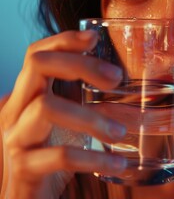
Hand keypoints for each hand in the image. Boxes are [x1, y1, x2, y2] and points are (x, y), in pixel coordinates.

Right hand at [0, 31, 126, 198]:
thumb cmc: (51, 156)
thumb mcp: (68, 124)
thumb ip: (85, 103)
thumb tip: (127, 88)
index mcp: (27, 97)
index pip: (37, 54)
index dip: (63, 40)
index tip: (95, 37)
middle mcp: (15, 111)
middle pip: (38, 66)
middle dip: (81, 65)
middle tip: (117, 79)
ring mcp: (16, 138)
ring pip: (47, 108)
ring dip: (93, 118)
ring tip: (121, 134)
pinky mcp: (25, 167)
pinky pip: (61, 156)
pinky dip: (95, 159)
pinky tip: (118, 164)